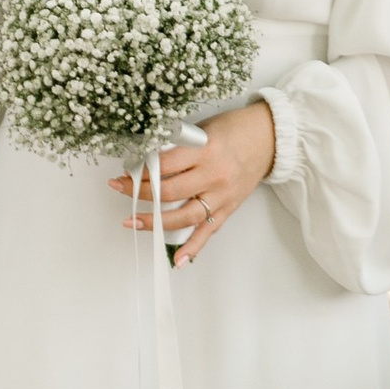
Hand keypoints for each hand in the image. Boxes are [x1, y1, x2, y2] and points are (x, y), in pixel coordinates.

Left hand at [110, 100, 275, 266]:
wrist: (269, 138)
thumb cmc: (234, 129)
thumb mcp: (203, 129)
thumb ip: (178, 145)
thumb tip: (146, 161)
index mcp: (206, 150)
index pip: (164, 165)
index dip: (141, 169)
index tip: (126, 169)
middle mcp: (214, 176)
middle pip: (169, 192)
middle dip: (139, 192)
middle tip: (120, 188)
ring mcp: (222, 196)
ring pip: (183, 216)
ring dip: (155, 221)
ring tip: (132, 221)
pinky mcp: (228, 208)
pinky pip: (208, 232)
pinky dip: (192, 247)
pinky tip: (177, 259)